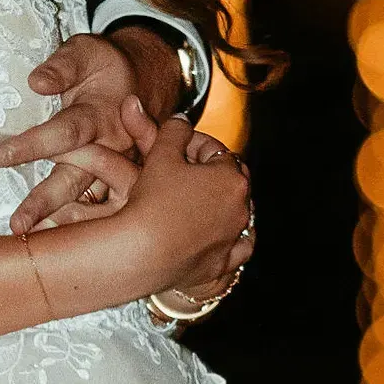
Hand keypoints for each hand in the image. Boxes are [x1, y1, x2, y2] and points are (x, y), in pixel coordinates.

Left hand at [0, 34, 143, 234]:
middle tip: (16, 224)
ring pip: (88, 202)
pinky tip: (50, 246)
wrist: (143, 82)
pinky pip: (96, 209)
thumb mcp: (87, 52)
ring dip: (60, 222)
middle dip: (46, 202)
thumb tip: (36, 82)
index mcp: (101, 116)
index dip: (34, 145)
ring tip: (29, 245)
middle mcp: (111, 148)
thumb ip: (62, 66)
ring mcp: (116, 169)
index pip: (66, 133)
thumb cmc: (105, 67)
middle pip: (76, 179)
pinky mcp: (116, 182)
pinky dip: (75, 227)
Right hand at [114, 112, 253, 295]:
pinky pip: (237, 250)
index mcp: (231, 178)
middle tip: (188, 169)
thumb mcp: (161, 155)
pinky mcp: (222, 264)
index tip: (176, 144)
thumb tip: (181, 119)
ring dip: (224, 204)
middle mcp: (241, 208)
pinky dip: (233, 241)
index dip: (193, 143)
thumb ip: (175, 132)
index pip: (216, 151)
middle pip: (231, 181)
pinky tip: (227, 237)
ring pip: (238, 215)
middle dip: (213, 173)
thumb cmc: (153, 201)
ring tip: (206, 200)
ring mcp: (233, 238)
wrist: (142, 251)